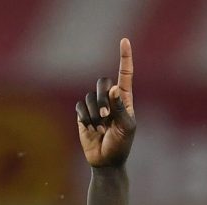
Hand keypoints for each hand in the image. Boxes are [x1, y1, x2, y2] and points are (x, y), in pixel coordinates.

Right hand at [76, 37, 135, 166]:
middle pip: (102, 83)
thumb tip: (113, 89)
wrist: (106, 162)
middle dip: (102, 99)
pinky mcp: (83, 114)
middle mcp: (109, 99)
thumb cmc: (121, 146)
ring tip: (101, 130)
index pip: (125, 74)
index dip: (125, 57)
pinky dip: (86, 119)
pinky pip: (81, 107)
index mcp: (124, 100)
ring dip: (95, 115)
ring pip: (90, 98)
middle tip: (106, 117)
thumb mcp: (126, 128)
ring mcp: (95, 106)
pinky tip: (92, 130)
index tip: (124, 40)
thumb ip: (120, 108)